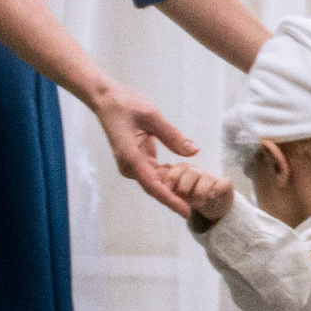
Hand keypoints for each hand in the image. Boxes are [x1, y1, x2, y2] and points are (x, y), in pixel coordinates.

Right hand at [92, 81, 196, 212]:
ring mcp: (134, 164)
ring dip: (178, 185)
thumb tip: (193, 151)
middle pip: (157, 188)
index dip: (171, 199)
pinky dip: (173, 174)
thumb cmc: (125, 105)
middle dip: (179, 196)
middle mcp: (131, 166)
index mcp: (131, 158)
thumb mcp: (152, 116)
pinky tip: (190, 174)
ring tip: (201, 190)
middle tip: (204, 201)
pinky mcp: (139, 160)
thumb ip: (172, 135)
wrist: (107, 100)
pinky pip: (158, 172)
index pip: (153, 185)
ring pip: (159, 182)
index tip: (186, 211)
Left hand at [156, 162, 234, 223]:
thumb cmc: (189, 199)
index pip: (175, 171)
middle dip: (185, 189)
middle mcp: (197, 171)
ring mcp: (212, 177)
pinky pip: (224, 183)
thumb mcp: (174, 194)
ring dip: (200, 193)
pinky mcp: (226, 184)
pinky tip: (212, 196)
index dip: (171, 181)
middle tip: (184, 200)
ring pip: (206, 178)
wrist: (212, 206)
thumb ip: (165, 188)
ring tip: (198, 204)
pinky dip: (217, 189)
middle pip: (190, 173)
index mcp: (182, 171)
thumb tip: (158, 184)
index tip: (170, 193)